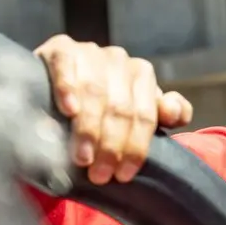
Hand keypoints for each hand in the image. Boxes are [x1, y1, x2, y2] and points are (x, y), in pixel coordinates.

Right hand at [34, 35, 193, 184]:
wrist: (52, 85)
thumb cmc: (101, 108)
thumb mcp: (135, 113)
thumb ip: (162, 114)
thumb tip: (173, 113)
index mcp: (143, 74)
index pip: (145, 115)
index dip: (136, 147)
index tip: (123, 175)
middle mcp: (119, 59)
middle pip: (121, 108)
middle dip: (111, 145)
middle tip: (100, 175)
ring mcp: (90, 52)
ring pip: (95, 92)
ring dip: (89, 128)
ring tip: (82, 158)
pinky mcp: (60, 48)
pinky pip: (66, 66)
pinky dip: (68, 88)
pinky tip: (68, 111)